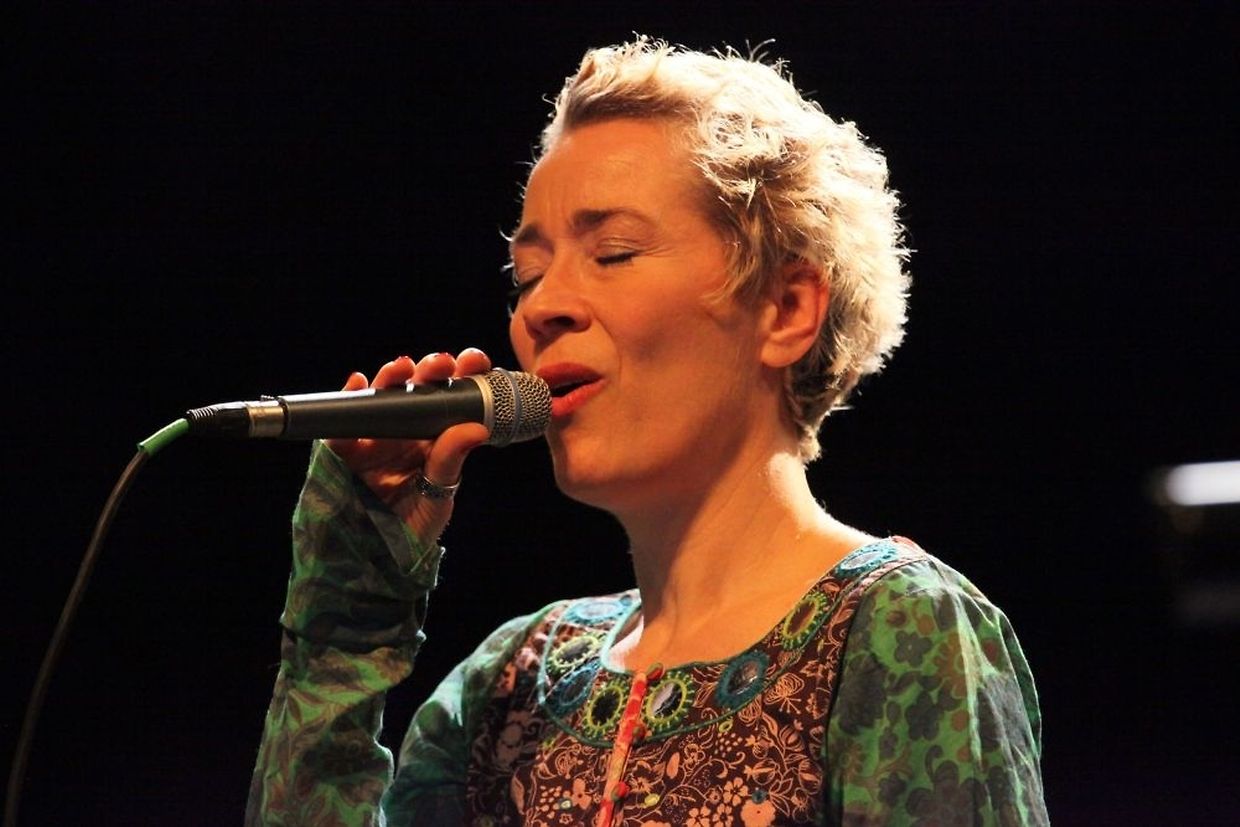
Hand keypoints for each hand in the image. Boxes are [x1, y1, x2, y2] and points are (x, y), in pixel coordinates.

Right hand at [327, 348, 492, 543]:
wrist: (381, 556)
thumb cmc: (415, 523)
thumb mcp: (439, 494)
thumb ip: (451, 460)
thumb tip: (476, 428)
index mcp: (435, 435)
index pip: (452, 397)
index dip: (464, 375)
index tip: (476, 362)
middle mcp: (406, 429)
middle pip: (418, 388)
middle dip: (431, 369)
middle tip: (443, 364)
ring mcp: (374, 436)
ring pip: (382, 396)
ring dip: (392, 377)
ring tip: (402, 368)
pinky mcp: (344, 449)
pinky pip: (342, 421)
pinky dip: (348, 398)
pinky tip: (357, 383)